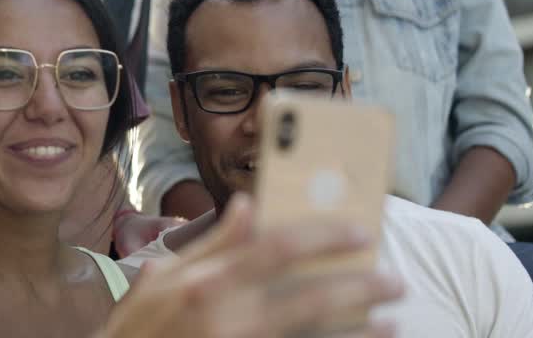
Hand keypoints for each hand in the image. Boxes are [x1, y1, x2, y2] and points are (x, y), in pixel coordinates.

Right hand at [101, 194, 402, 337]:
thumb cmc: (138, 333)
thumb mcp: (158, 283)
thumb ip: (208, 247)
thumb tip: (245, 207)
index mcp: (204, 282)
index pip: (277, 246)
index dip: (324, 235)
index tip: (359, 230)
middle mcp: (227, 316)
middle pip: (310, 295)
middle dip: (359, 285)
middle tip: (394, 279)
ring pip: (317, 334)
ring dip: (359, 326)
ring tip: (390, 319)